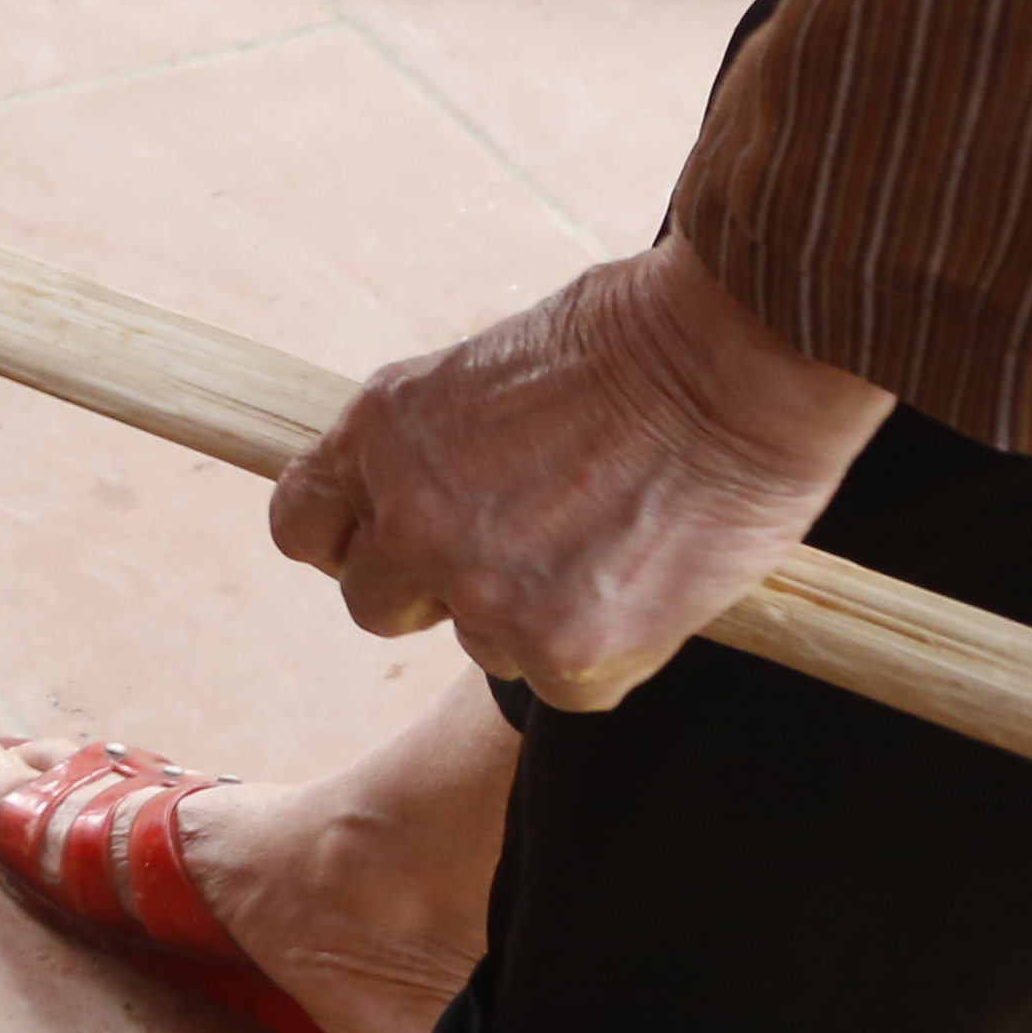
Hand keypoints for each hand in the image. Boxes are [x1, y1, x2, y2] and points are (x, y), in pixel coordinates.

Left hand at [270, 238, 893, 711]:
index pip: (301, 528)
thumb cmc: (627, 343)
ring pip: (483, 646)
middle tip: (517, 555)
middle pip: (374, 606)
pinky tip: (647, 583)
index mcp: (377, 437)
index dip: (349, 541)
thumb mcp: (477, 374)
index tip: (392, 541)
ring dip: (536, 618)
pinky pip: (568, 688)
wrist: (731, 360)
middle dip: (434, 591)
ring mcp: (485, 593)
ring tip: (607, 543)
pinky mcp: (568, 651)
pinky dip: (608, 654)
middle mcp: (411, 521)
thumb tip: (414, 501)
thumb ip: (429, 451)